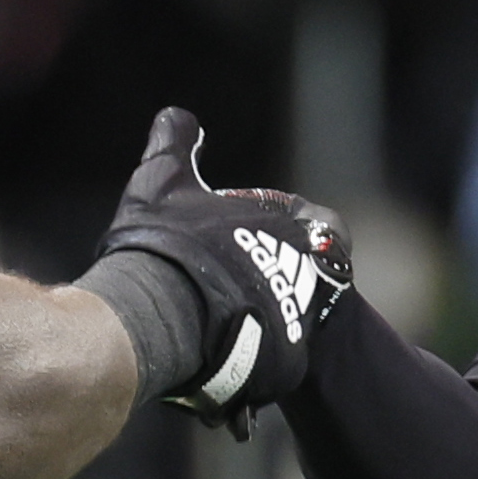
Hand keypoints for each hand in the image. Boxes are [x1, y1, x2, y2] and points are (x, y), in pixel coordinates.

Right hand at [95, 108, 351, 434]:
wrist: (155, 311)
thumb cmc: (162, 240)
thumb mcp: (163, 179)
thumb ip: (174, 141)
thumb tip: (176, 116)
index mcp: (292, 224)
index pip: (322, 222)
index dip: (296, 225)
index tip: (261, 234)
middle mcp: (308, 270)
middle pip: (307, 273)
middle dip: (278, 275)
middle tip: (236, 283)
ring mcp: (302, 319)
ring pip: (293, 317)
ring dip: (267, 316)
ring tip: (224, 323)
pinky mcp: (289, 362)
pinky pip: (281, 358)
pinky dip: (259, 354)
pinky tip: (225, 353)